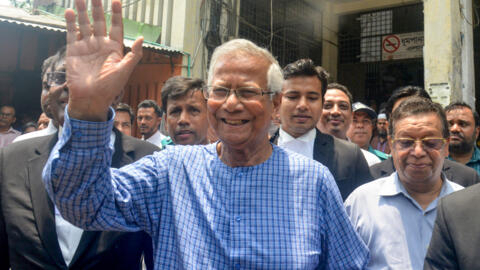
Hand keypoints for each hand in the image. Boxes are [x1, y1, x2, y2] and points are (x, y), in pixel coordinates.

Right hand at [65, 0, 142, 120]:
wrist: (90, 98)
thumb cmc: (110, 87)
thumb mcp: (125, 70)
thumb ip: (134, 54)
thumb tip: (142, 38)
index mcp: (114, 48)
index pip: (116, 26)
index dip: (116, 14)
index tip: (116, 0)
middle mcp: (100, 45)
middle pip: (100, 21)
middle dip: (98, 8)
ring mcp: (87, 46)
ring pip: (84, 24)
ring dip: (82, 11)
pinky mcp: (74, 50)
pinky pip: (72, 33)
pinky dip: (70, 22)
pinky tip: (70, 11)